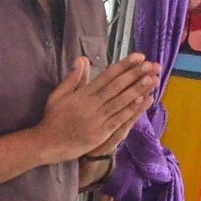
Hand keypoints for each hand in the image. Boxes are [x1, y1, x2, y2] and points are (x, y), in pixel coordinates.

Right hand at [34, 53, 159, 165]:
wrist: (48, 144)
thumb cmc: (53, 118)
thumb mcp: (58, 94)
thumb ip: (73, 77)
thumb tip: (82, 59)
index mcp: (83, 93)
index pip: (107, 75)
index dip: (123, 65)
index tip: (138, 56)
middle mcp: (92, 104)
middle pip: (117, 86)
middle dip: (135, 74)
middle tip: (150, 64)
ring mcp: (98, 118)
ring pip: (122, 101)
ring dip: (138, 89)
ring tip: (152, 78)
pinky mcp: (102, 132)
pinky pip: (120, 118)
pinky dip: (132, 109)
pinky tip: (144, 100)